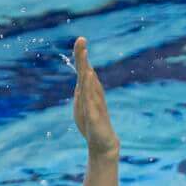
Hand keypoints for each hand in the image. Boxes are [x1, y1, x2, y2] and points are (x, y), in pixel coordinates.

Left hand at [71, 37, 118, 156]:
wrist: (104, 146)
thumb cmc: (93, 127)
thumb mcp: (82, 109)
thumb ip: (82, 95)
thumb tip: (82, 82)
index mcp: (88, 93)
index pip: (83, 71)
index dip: (81, 56)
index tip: (81, 40)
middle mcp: (93, 95)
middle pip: (86, 73)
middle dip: (83, 56)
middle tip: (81, 39)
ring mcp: (95, 104)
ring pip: (89, 84)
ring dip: (86, 69)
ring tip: (84, 54)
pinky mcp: (95, 116)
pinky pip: (91, 100)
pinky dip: (89, 88)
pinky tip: (89, 78)